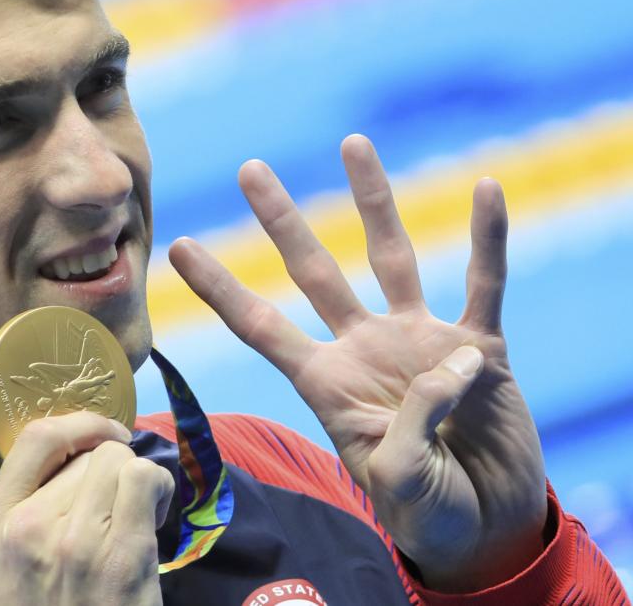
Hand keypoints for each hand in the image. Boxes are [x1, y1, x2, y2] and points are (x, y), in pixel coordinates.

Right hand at [0, 412, 173, 604]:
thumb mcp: (10, 562)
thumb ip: (26, 507)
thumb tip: (78, 451)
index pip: (35, 438)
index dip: (80, 424)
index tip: (102, 433)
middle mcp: (26, 527)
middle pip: (88, 453)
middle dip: (108, 471)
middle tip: (113, 509)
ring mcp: (74, 541)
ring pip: (119, 460)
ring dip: (136, 480)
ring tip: (134, 515)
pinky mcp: (121, 554)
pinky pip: (146, 479)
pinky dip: (158, 490)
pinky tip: (153, 518)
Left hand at [169, 135, 547, 592]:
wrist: (484, 525)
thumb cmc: (428, 513)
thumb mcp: (402, 482)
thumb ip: (414, 421)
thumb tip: (452, 359)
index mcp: (326, 383)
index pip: (261, 326)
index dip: (221, 288)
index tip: (181, 245)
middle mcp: (364, 349)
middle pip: (315, 272)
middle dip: (282, 221)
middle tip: (250, 168)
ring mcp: (420, 341)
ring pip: (391, 257)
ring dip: (373, 200)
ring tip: (352, 143)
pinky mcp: (479, 346)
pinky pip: (484, 282)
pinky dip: (488, 238)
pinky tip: (486, 188)